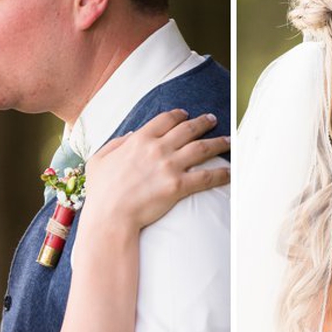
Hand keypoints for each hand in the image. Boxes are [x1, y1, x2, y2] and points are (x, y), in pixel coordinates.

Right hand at [81, 108, 230, 231]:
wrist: (110, 216)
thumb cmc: (101, 192)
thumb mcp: (99, 160)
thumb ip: (115, 143)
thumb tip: (131, 135)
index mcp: (139, 139)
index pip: (166, 119)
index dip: (178, 115)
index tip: (185, 115)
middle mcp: (157, 148)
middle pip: (188, 129)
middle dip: (203, 122)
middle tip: (213, 119)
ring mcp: (169, 166)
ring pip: (202, 148)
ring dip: (219, 142)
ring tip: (230, 140)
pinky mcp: (178, 186)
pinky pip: (207, 177)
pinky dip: (222, 173)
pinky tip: (232, 171)